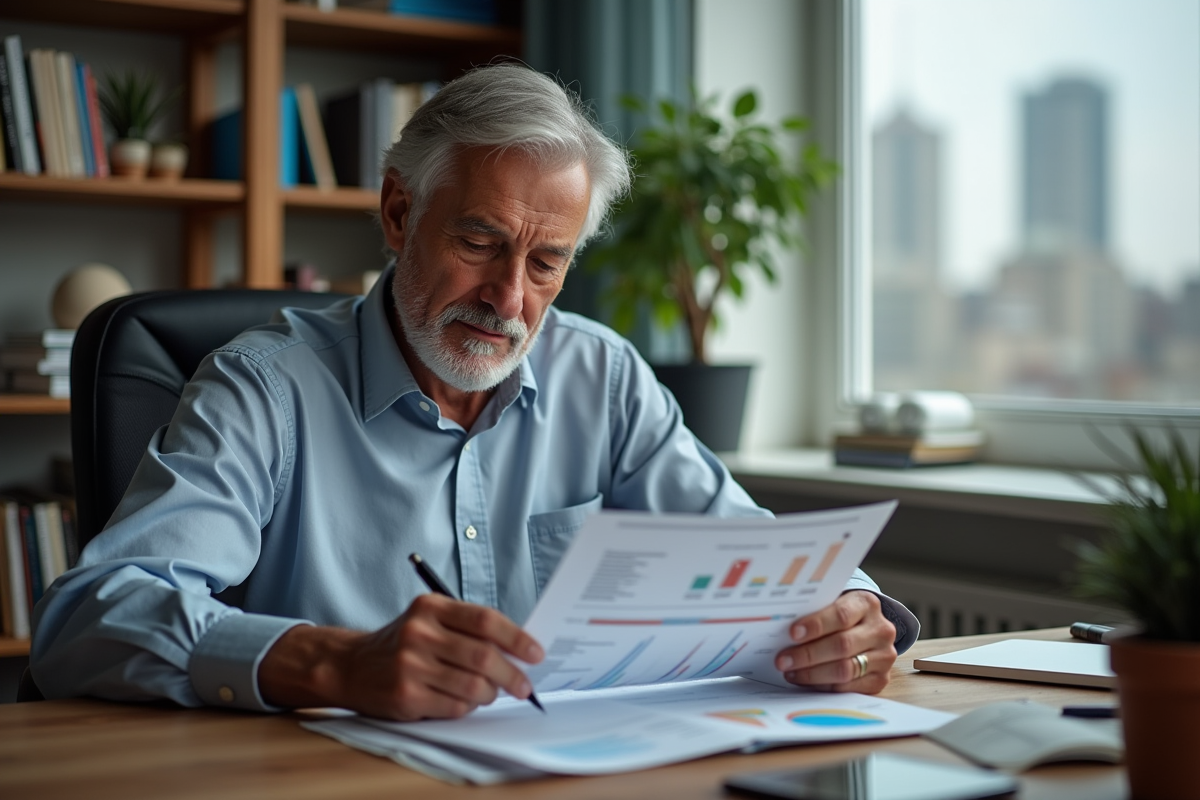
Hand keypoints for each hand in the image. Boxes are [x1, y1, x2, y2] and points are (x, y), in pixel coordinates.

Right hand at [259, 593, 543, 719]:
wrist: (350, 665)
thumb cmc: (402, 642)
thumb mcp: (430, 620)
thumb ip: (468, 628)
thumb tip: (519, 648)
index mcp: (431, 607)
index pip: (485, 620)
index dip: (517, 638)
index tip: (536, 653)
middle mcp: (419, 633)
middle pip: (483, 656)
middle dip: (512, 674)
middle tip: (525, 685)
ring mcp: (410, 665)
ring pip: (472, 685)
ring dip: (491, 694)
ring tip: (493, 693)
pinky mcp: (406, 695)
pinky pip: (455, 706)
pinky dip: (469, 706)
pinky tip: (466, 700)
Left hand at [774, 590, 896, 693]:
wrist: (867, 629)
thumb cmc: (839, 615)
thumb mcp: (832, 604)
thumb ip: (814, 612)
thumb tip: (779, 629)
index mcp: (866, 604)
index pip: (841, 615)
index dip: (816, 625)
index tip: (792, 633)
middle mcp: (880, 630)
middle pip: (842, 645)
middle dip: (808, 654)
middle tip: (782, 660)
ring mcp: (884, 656)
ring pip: (845, 669)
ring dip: (812, 673)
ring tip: (790, 673)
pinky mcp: (881, 679)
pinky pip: (848, 687)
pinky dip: (823, 686)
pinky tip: (806, 682)